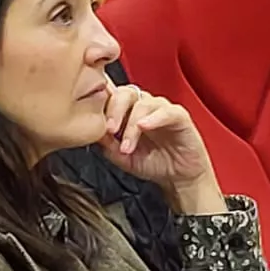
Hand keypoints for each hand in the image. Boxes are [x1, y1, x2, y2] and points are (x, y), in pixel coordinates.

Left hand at [99, 85, 222, 212]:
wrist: (179, 178)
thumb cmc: (153, 163)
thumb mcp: (122, 157)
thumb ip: (107, 144)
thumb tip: (92, 132)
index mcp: (128, 111)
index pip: (112, 95)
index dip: (101, 101)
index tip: (90, 117)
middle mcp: (144, 105)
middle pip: (125, 92)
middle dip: (114, 109)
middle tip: (109, 129)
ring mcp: (161, 109)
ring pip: (143, 103)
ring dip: (132, 124)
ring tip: (127, 145)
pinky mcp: (179, 116)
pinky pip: (166, 111)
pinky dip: (154, 118)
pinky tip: (144, 127)